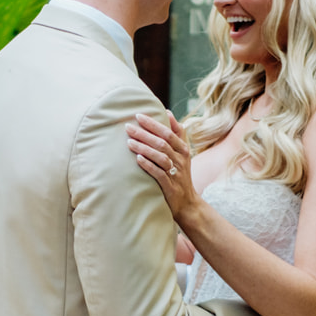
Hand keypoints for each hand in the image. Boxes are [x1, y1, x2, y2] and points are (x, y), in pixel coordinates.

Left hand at [127, 111, 199, 225]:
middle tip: (128, 127)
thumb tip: (168, 112)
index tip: (138, 116)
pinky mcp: (170, 186)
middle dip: (144, 134)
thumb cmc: (181, 174)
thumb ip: (177, 133)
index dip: (153, 124)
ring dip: (144, 148)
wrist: (187, 202)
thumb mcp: (183, 153)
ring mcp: (176, 173)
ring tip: (129, 142)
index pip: (168, 133)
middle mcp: (181, 160)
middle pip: (162, 143)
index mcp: (184, 150)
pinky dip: (148, 165)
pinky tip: (137, 158)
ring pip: (160, 157)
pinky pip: (158, 173)